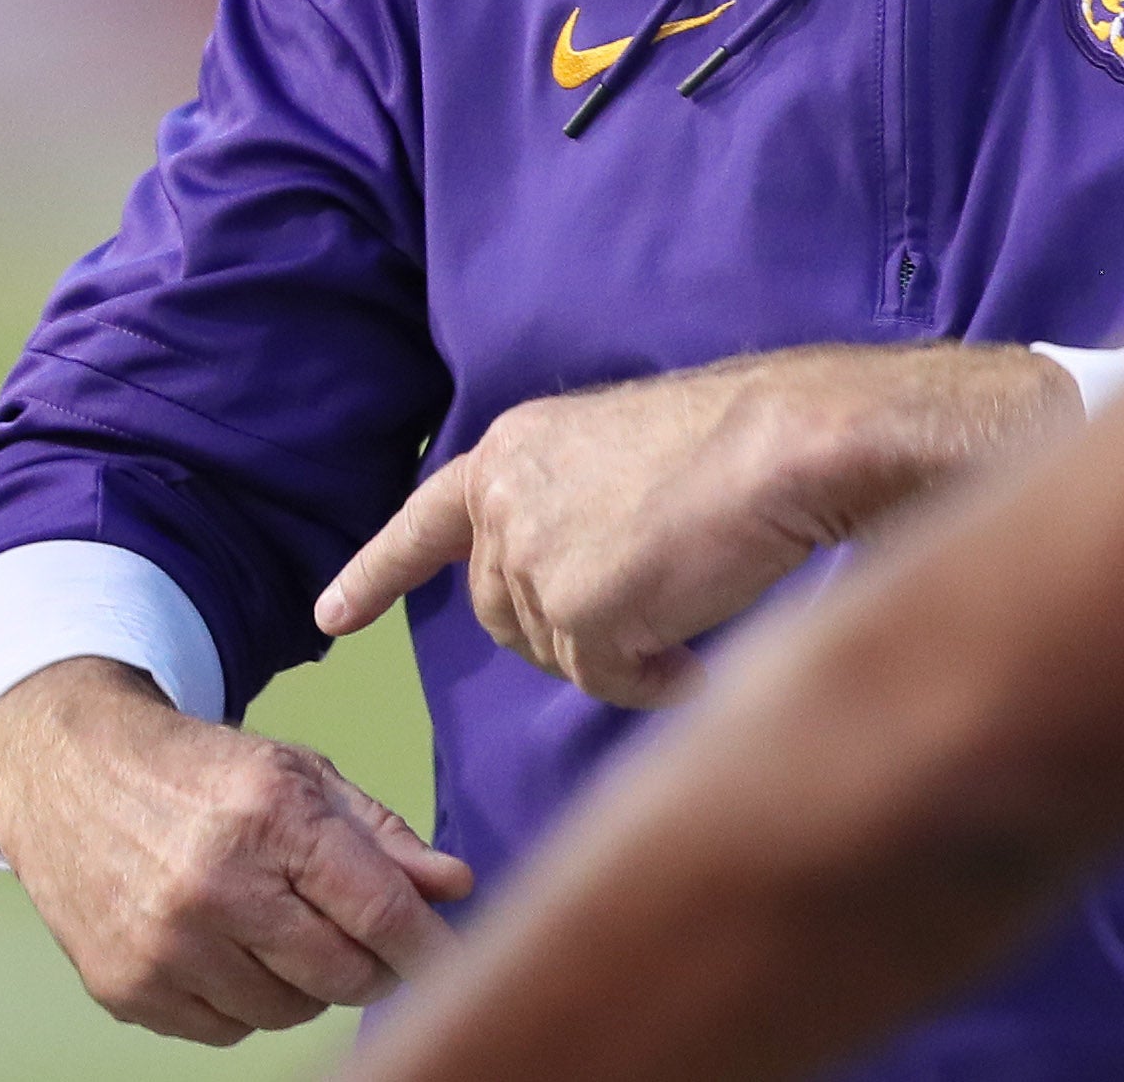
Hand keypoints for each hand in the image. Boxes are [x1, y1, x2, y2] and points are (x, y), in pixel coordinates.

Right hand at [0, 655, 471, 1043]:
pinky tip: (237, 953)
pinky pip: (225, 1031)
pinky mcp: (123, 988)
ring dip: (310, 987)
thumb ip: (383, 837)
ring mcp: (163, 946)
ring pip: (285, 1012)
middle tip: (374, 943)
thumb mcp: (303, 776)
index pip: (376, 910)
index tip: (456, 964)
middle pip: (339, 974)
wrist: (72, 777)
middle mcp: (214, 887)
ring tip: (294, 934)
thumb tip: (453, 888)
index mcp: (272, 819)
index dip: (429, 946)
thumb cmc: (205, 774)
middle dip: (375, 967)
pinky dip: (248, 1004)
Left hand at [317, 342, 1084, 707]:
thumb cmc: (740, 442)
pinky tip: (698, 640)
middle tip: (651, 601)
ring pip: (556, 653)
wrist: (793, 442)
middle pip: (502, 611)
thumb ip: (574, 512)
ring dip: (622, 648)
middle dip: (566, 628)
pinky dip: (654, 676)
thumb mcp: (624, 457)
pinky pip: (606, 681)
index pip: (425, 520)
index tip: (330, 618)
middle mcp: (504, 502)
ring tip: (691, 599)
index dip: (376, 573)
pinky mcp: (577, 611)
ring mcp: (535, 558)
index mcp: (513, 450)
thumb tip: (571, 602)